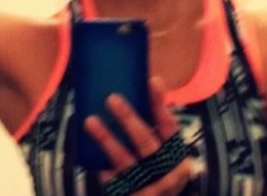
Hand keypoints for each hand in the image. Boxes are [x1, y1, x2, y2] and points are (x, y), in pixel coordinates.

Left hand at [84, 77, 191, 194]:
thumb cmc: (159, 173)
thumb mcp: (165, 154)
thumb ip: (155, 128)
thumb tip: (143, 84)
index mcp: (177, 156)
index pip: (170, 125)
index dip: (160, 104)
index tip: (151, 81)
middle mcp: (166, 173)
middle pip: (145, 142)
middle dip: (128, 118)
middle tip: (111, 98)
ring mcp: (147, 187)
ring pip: (124, 160)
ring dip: (106, 139)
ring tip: (90, 121)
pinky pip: (112, 179)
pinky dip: (102, 164)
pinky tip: (89, 150)